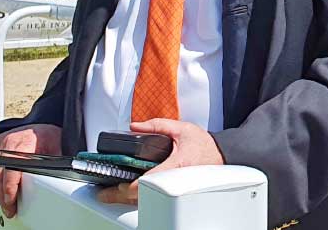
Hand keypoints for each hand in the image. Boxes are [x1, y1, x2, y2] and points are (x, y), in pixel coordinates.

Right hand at [0, 123, 61, 217]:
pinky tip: (2, 191)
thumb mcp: (55, 147)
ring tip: (6, 204)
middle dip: (3, 194)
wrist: (40, 127)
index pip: (12, 168)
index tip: (11, 200)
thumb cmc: (47, 135)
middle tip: (9, 209)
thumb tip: (60, 179)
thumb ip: (54, 164)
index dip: (10, 187)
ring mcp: (0, 144)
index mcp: (24, 142)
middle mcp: (9, 142)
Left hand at [96, 119, 224, 205]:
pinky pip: (153, 200)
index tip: (112, 186)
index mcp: (175, 166)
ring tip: (112, 193)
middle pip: (141, 198)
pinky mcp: (175, 194)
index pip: (146, 183)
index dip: (126, 187)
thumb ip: (157, 125)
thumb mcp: (181, 129)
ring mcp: (175, 191)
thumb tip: (135, 126)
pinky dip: (139, 199)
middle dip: (120, 196)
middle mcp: (174, 182)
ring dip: (128, 199)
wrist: (223, 156)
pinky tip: (129, 193)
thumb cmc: (205, 146)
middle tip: (104, 193)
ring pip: (147, 203)